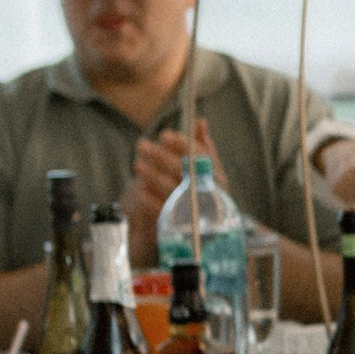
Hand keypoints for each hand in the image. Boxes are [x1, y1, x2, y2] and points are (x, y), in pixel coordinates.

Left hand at [128, 120, 216, 264]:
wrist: (208, 233)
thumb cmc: (204, 193)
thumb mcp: (208, 170)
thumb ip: (202, 146)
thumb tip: (199, 121)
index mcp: (217, 177)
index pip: (200, 157)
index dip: (182, 144)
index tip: (165, 135)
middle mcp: (210, 193)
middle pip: (184, 171)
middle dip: (161, 157)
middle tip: (142, 145)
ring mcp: (197, 210)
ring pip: (173, 189)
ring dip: (152, 176)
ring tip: (137, 165)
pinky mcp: (182, 226)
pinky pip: (165, 211)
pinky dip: (151, 200)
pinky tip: (141, 190)